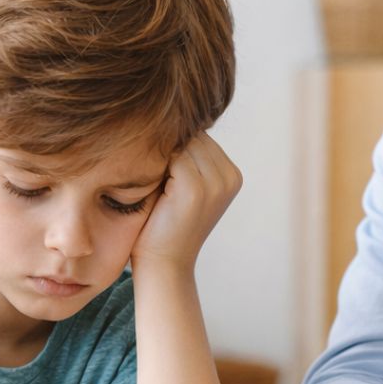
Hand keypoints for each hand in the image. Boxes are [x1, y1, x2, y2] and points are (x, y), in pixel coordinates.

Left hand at [131, 134, 241, 268]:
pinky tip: (150, 187)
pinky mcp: (195, 188)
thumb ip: (188, 158)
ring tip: (154, 184)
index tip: (161, 169)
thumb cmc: (167, 225)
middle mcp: (229, 177)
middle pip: (193, 136)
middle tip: (155, 178)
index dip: (175, 147)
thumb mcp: (186, 187)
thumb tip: (172, 119)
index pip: (200, 137)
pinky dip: (156, 166)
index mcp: (232, 175)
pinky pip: (171, 156)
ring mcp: (215, 183)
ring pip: (182, 144)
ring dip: (162, 156)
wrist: (164, 264)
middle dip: (170, 148)